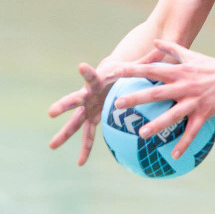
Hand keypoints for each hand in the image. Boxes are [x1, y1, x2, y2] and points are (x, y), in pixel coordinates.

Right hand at [46, 49, 166, 164]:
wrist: (109, 76)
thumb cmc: (123, 69)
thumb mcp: (135, 66)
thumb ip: (148, 61)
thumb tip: (163, 49)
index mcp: (97, 81)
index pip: (91, 75)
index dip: (87, 72)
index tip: (81, 67)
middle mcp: (88, 95)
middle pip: (74, 101)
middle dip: (63, 106)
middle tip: (51, 112)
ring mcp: (88, 108)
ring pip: (75, 123)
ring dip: (64, 134)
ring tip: (51, 146)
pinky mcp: (92, 118)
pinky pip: (88, 136)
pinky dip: (86, 149)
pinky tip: (80, 163)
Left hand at [110, 40, 214, 159]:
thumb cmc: (212, 66)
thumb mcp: (192, 55)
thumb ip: (172, 48)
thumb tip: (155, 40)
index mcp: (179, 71)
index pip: (152, 69)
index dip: (133, 70)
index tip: (114, 72)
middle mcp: (184, 85)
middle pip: (156, 92)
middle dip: (136, 98)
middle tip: (118, 104)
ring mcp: (194, 100)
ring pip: (173, 114)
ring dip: (157, 125)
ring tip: (141, 134)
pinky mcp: (205, 113)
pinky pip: (193, 131)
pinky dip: (184, 143)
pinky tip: (174, 156)